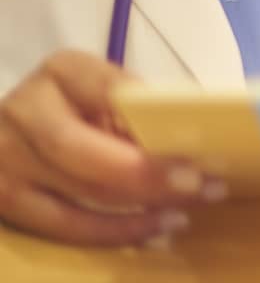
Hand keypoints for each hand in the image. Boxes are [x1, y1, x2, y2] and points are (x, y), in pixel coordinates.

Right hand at [0, 51, 219, 245]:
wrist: (22, 133)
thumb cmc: (82, 109)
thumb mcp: (106, 95)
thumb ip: (138, 112)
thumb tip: (194, 145)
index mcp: (62, 72)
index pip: (107, 87)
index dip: (146, 113)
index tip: (189, 135)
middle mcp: (26, 111)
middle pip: (78, 147)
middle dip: (141, 172)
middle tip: (194, 184)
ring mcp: (8, 159)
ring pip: (74, 192)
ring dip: (137, 209)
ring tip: (184, 212)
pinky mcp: (5, 199)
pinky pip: (64, 225)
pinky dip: (114, 232)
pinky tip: (154, 231)